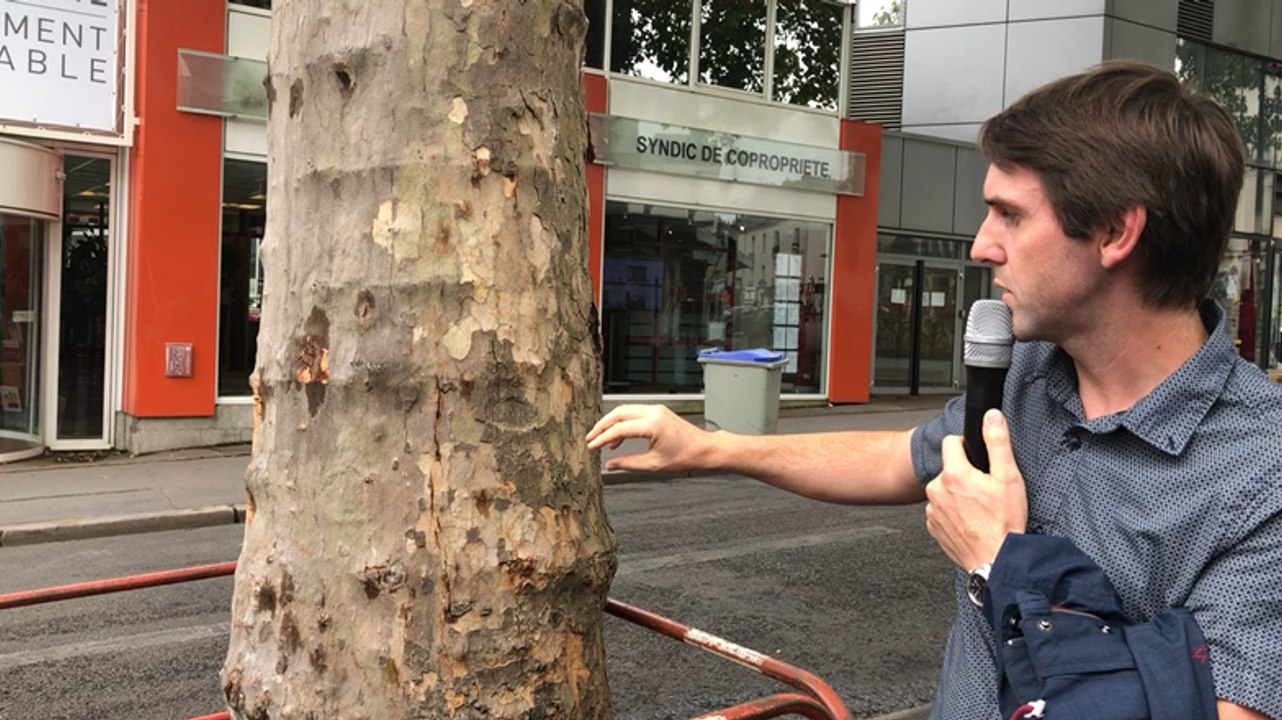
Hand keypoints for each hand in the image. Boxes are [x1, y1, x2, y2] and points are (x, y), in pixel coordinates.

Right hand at [585, 404, 713, 472]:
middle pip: (618, 413)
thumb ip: (629, 464)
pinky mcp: (659, 412)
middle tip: (590, 438)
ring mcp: (657, 410)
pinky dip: (623, 423)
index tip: (592, 446)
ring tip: (602, 441)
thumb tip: (610, 465)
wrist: (705, 449)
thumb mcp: (654, 464)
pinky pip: (635, 413)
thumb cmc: (687, 456)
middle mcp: (654, 412)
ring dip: (612, 424)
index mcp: (653, 424)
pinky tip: (618, 439)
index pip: (619, 429)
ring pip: (625, 411)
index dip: (602, 438)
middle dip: (602, 426)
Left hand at [924, 409, 1027, 570]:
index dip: (967, 448)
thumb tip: (991, 416)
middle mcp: (936, 490)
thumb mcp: (1008, 477)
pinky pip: (941, 509)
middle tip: (985, 491)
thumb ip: (997, 442)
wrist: (997, 561)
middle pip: (949, 468)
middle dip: (965, 474)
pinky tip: (971, 521)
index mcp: (953, 473)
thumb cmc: (1004, 523)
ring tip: (980, 509)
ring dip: (958, 495)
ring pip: (944, 489)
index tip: (979, 462)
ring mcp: (932, 510)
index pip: (951, 442)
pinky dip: (953, 512)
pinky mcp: (932, 526)